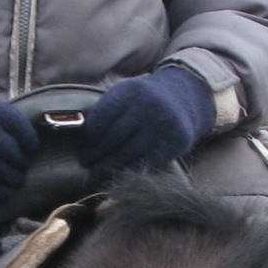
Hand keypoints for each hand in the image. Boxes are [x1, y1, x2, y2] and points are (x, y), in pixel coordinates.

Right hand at [0, 97, 39, 200]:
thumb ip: (6, 120)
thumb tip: (34, 145)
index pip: (19, 125)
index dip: (29, 142)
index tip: (30, 151)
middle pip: (11, 151)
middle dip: (21, 164)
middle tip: (21, 169)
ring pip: (0, 171)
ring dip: (13, 180)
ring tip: (16, 181)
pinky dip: (0, 192)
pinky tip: (4, 192)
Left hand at [78, 68, 215, 176]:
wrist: (185, 98)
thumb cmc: (145, 99)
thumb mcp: (126, 94)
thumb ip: (106, 112)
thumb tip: (83, 142)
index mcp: (129, 92)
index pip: (100, 119)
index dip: (88, 139)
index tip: (83, 149)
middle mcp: (146, 107)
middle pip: (112, 139)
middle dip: (96, 155)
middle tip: (86, 165)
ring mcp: (161, 126)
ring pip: (127, 154)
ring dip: (107, 167)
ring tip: (96, 174)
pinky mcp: (173, 143)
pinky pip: (145, 163)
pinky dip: (128, 171)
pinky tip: (118, 175)